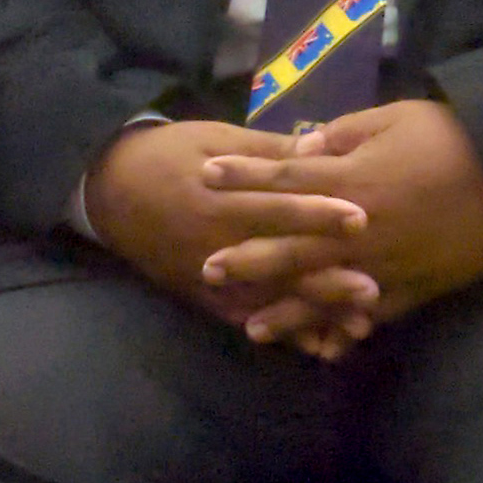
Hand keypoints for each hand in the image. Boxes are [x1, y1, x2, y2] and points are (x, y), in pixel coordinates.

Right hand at [82, 118, 367, 326]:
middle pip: (277, 264)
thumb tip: (322, 146)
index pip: (276, 208)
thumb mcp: (216, 137)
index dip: (318, 214)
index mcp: (220, 198)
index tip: (362, 218)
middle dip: (324, 279)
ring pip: (266, 299)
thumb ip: (270, 151)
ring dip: (311, 315)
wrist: (109, 188)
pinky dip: (279, 331)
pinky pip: (243, 318)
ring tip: (357, 326)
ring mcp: (207, 275)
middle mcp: (215, 242)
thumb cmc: (171, 153)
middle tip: (373, 290)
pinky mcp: (201, 294)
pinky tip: (316, 344)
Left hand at [196, 102, 482, 360]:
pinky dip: (345, 330)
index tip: (204, 177)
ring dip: (286, 310)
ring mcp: (383, 261)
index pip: (284, 177)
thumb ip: (344, 133)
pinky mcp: (412, 285)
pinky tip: (323, 346)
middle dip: (247, 257)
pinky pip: (371, 313)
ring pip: (323, 291)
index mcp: (351, 178)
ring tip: (252, 327)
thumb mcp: (394, 117)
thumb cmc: (450, 137)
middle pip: (291, 245)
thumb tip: (304, 145)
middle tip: (207, 270)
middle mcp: (358, 226)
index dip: (242, 177)